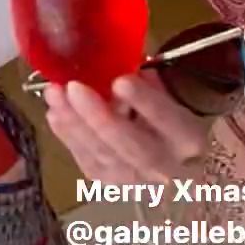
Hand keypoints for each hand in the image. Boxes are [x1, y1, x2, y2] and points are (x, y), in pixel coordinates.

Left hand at [44, 70, 207, 188]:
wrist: (175, 162)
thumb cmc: (171, 117)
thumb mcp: (171, 94)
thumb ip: (150, 80)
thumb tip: (120, 58)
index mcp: (190, 137)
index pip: (171, 121)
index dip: (146, 103)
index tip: (121, 82)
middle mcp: (168, 167)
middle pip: (133, 147)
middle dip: (100, 117)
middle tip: (74, 88)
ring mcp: (138, 182)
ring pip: (105, 158)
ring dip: (75, 125)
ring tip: (54, 95)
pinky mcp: (114, 186)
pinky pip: (89, 164)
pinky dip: (70, 138)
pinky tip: (56, 114)